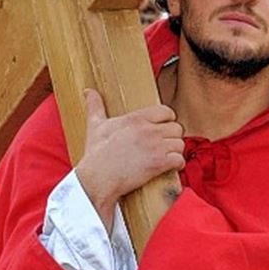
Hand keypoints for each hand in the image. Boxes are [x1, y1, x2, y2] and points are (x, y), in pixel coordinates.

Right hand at [74, 89, 184, 229]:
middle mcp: (148, 130)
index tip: (162, 127)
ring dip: (175, 151)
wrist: (98, 179)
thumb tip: (88, 91)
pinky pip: (180, 160)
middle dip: (172, 137)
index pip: (166, 111)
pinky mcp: (159, 163)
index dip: (167, 119)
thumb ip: (95, 106)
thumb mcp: (95, 126)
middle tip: (165, 144)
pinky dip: (178, 164)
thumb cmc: (96, 154)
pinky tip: (171, 167)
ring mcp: (155, 147)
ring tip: (168, 156)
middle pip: (177, 128)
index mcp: (136, 118)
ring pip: (180, 144)